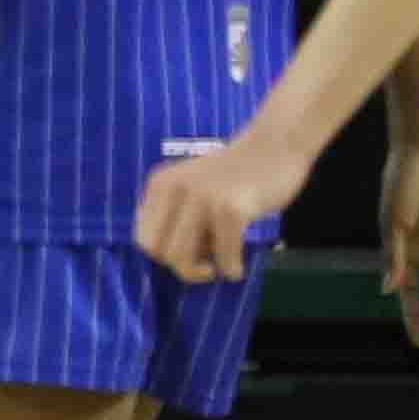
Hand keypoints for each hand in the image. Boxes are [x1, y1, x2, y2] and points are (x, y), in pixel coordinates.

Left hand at [134, 136, 297, 284]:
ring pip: (182, 258)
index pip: (143, 239)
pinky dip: (231, 269)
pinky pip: (223, 257)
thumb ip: (176, 215)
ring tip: (223, 266)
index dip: (164, 255)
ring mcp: (202, 198)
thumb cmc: (237, 176)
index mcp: (160, 185)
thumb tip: (172, 261)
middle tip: (207, 266)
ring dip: (203, 273)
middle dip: (183, 268)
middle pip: (159, 252)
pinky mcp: (231, 209)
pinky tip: (238, 267)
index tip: (190, 254)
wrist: (275, 146)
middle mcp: (174, 190)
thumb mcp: (192, 188)